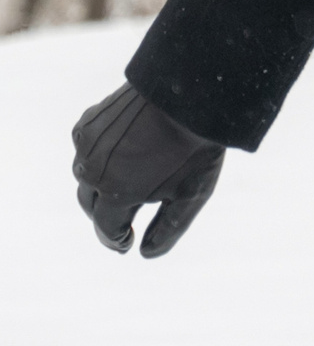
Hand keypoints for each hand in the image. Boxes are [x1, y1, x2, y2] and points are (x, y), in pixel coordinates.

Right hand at [71, 82, 225, 257]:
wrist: (192, 92)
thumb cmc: (197, 146)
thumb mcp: (193, 193)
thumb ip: (169, 229)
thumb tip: (144, 253)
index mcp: (117, 194)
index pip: (107, 229)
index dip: (118, 239)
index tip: (128, 241)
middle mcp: (93, 173)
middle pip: (91, 206)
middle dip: (106, 215)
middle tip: (124, 218)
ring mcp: (86, 147)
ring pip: (85, 178)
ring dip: (100, 185)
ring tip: (123, 183)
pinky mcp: (86, 125)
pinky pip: (85, 151)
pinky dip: (98, 158)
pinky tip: (118, 154)